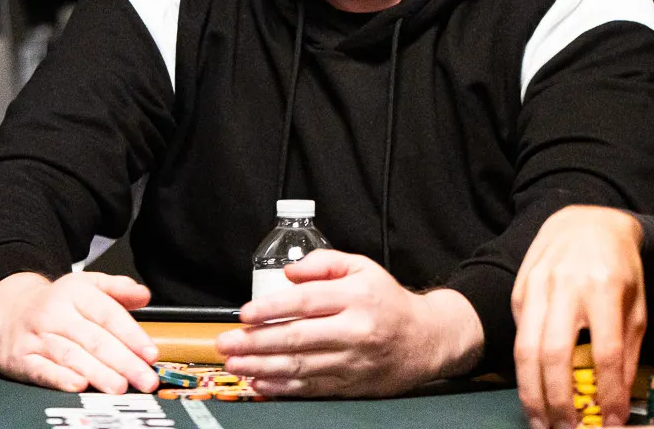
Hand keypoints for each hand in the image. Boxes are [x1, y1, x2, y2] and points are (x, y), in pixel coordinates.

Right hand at [0, 271, 159, 393]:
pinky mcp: (20, 358)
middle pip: (93, 338)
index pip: (107, 314)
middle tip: (144, 378)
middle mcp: (54, 313)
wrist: (9, 309)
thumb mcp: (86, 285)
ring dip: (98, 373)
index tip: (150, 353)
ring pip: (70, 356)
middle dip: (123, 361)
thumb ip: (117, 288)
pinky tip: (79, 385)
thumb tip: (143, 294)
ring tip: (120, 386)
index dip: (131, 335)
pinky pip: (42, 369)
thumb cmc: (56, 303)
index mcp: (74, 293)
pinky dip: (60, 379)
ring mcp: (36, 336)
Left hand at [216, 249, 482, 396]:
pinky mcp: (352, 384)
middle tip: (226, 343)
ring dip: (262, 367)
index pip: (306, 303)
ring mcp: (353, 362)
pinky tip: (261, 384)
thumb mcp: (361, 267)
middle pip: (297, 338)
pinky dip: (283, 389)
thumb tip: (289, 274)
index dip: (272, 309)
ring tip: (235, 364)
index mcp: (357, 298)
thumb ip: (324, 264)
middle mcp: (355, 331)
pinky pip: (312, 388)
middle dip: (255, 343)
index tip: (245, 314)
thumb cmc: (387, 300)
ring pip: (301, 367)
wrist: (427, 339)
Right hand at [512, 205, 644, 428]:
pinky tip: (534, 385)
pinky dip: (525, 366)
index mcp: (603, 289)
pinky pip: (519, 334)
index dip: (607, 392)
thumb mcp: (635, 301)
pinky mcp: (518, 290)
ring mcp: (535, 287)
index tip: (611, 420)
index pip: (605, 352)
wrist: (582, 222)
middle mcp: (564, 287)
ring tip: (540, 420)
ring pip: (525, 348)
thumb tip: (614, 393)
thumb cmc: (616, 265)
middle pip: (554, 354)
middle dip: (558, 400)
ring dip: (531, 391)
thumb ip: (626, 345)